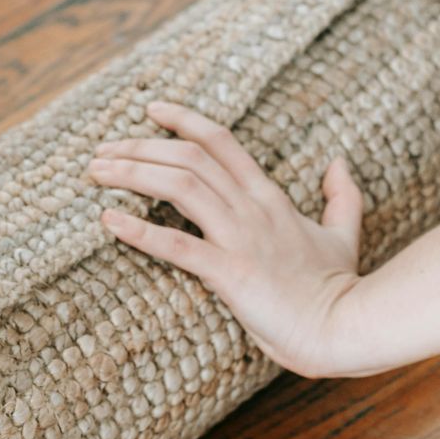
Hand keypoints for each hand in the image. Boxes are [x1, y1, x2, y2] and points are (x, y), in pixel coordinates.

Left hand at [90, 102, 364, 377]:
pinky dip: (140, 232)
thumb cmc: (338, 287)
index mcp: (270, 197)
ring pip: (180, 186)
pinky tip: (108, 222)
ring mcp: (241, 239)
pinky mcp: (231, 274)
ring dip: (131, 174)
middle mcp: (251, 209)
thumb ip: (342, 196)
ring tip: (96, 173)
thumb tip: (339, 164)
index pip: (220, 142)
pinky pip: (178, 246)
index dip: (183, 120)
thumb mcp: (344, 233)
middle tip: (102, 150)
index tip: (150, 110)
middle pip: (189, 157)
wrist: (343, 328)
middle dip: (139, 147)